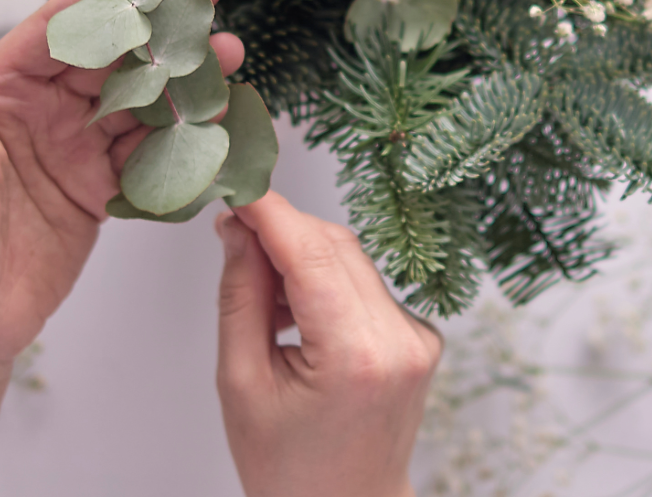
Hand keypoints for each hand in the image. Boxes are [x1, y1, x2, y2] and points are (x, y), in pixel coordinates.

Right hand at [215, 193, 442, 496]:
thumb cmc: (289, 467)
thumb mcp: (242, 382)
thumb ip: (241, 295)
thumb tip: (238, 227)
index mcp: (356, 355)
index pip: (310, 252)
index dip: (268, 211)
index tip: (234, 184)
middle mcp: (399, 338)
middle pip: (334, 245)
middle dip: (280, 232)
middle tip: (231, 239)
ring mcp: (418, 335)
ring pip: (351, 258)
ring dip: (302, 258)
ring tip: (265, 304)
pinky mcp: (420, 334)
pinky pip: (366, 282)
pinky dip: (328, 282)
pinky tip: (300, 317)